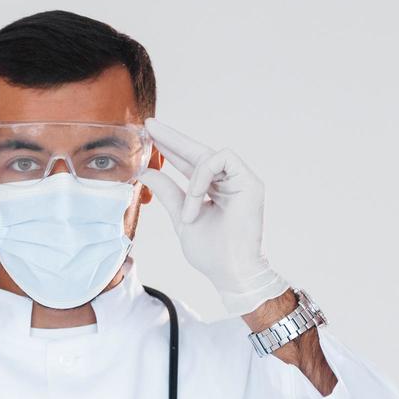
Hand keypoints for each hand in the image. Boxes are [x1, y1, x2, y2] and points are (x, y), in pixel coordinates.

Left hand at [138, 117, 288, 315]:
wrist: (231, 273)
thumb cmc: (212, 252)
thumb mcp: (181, 218)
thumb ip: (168, 194)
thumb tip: (147, 172)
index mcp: (214, 189)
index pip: (189, 162)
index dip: (170, 148)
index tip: (150, 133)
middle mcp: (228, 181)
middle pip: (198, 151)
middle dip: (172, 138)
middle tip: (150, 125)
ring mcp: (241, 180)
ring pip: (208, 156)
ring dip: (190, 181)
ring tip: (187, 213)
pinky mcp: (251, 181)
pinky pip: (221, 160)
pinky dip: (202, 178)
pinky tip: (196, 200)